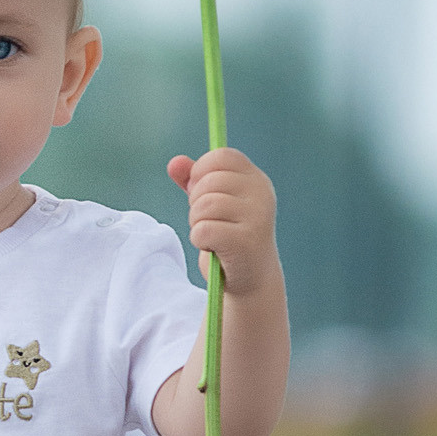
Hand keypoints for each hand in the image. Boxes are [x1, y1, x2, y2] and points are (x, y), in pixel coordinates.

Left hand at [168, 148, 278, 298]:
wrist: (251, 279)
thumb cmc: (229, 237)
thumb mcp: (213, 203)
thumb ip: (194, 180)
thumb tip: (174, 163)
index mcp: (256, 180)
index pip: (222, 156)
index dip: (202, 171)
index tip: (202, 192)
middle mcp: (262, 194)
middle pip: (209, 181)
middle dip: (196, 202)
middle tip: (209, 221)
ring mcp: (257, 217)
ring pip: (205, 205)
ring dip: (197, 222)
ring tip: (211, 235)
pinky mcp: (246, 242)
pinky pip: (203, 229)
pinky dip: (199, 239)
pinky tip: (213, 247)